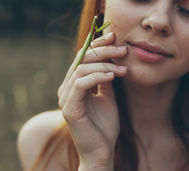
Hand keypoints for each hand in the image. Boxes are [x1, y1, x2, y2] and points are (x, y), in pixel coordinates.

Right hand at [57, 32, 126, 168]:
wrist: (102, 152)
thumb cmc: (105, 125)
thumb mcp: (108, 95)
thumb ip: (106, 77)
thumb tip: (112, 56)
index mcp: (73, 84)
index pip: (82, 57)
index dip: (97, 44)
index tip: (114, 36)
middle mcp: (66, 88)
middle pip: (81, 59)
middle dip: (103, 51)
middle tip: (123, 49)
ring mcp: (65, 98)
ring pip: (81, 69)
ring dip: (104, 64)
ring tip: (123, 68)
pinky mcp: (69, 108)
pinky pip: (80, 84)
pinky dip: (97, 76)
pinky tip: (113, 76)